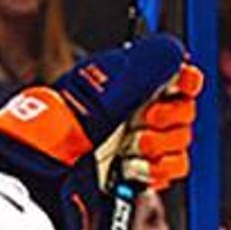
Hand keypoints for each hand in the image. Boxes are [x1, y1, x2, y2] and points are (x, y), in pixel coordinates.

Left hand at [0, 36, 199, 229]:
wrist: (45, 178)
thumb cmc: (61, 131)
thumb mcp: (102, 93)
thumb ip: (144, 68)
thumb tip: (176, 51)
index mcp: (125, 83)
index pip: (175, 73)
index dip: (183, 79)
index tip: (181, 84)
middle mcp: (134, 111)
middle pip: (184, 109)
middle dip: (167, 117)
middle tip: (143, 123)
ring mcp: (137, 142)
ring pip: (181, 140)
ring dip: (160, 146)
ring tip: (131, 151)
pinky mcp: (139, 172)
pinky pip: (173, 168)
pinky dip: (158, 169)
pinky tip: (133, 169)